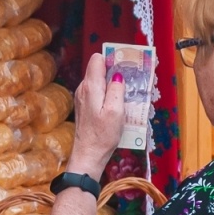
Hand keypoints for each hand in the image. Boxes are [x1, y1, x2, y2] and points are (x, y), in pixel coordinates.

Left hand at [69, 52, 125, 174]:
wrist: (88, 155)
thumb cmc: (103, 135)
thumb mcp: (116, 111)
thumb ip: (116, 89)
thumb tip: (118, 75)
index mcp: (90, 87)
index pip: (97, 59)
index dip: (112, 59)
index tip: (125, 65)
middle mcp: (83, 89)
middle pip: (99, 69)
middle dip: (115, 71)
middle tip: (131, 81)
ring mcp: (82, 97)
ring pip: (99, 81)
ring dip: (113, 84)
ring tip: (127, 94)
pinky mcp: (85, 106)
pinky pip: (97, 92)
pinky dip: (108, 94)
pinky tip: (117, 105)